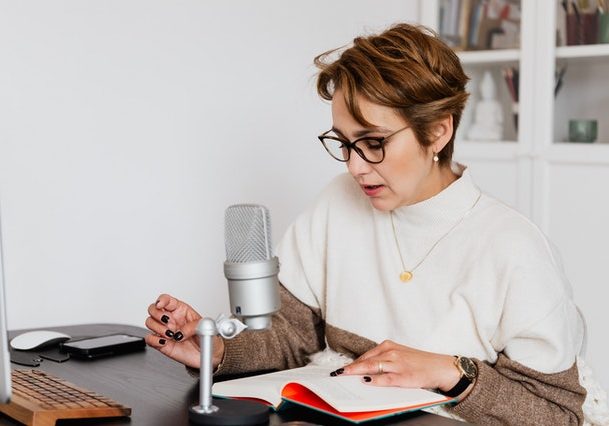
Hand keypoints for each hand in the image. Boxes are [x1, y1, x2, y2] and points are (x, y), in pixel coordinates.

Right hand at [145, 293, 224, 368]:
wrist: (206, 353)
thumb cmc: (205, 335)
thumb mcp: (204, 326)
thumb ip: (192, 327)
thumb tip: (180, 333)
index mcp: (180, 310)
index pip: (166, 300)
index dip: (161, 300)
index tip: (160, 305)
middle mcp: (171, 319)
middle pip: (153, 309)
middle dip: (158, 315)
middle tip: (169, 323)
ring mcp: (165, 330)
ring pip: (149, 322)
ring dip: (158, 328)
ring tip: (171, 335)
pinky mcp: (161, 343)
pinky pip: (149, 339)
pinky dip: (153, 340)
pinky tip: (164, 341)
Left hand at [336, 340, 463, 394]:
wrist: (440, 367)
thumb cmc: (418, 362)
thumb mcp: (399, 355)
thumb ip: (382, 360)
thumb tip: (364, 371)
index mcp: (389, 346)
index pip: (365, 355)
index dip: (352, 363)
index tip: (340, 369)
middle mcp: (392, 352)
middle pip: (366, 361)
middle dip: (350, 368)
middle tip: (337, 373)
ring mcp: (397, 364)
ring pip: (373, 367)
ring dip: (358, 372)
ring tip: (345, 377)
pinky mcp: (404, 376)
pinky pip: (386, 378)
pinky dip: (376, 380)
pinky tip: (367, 382)